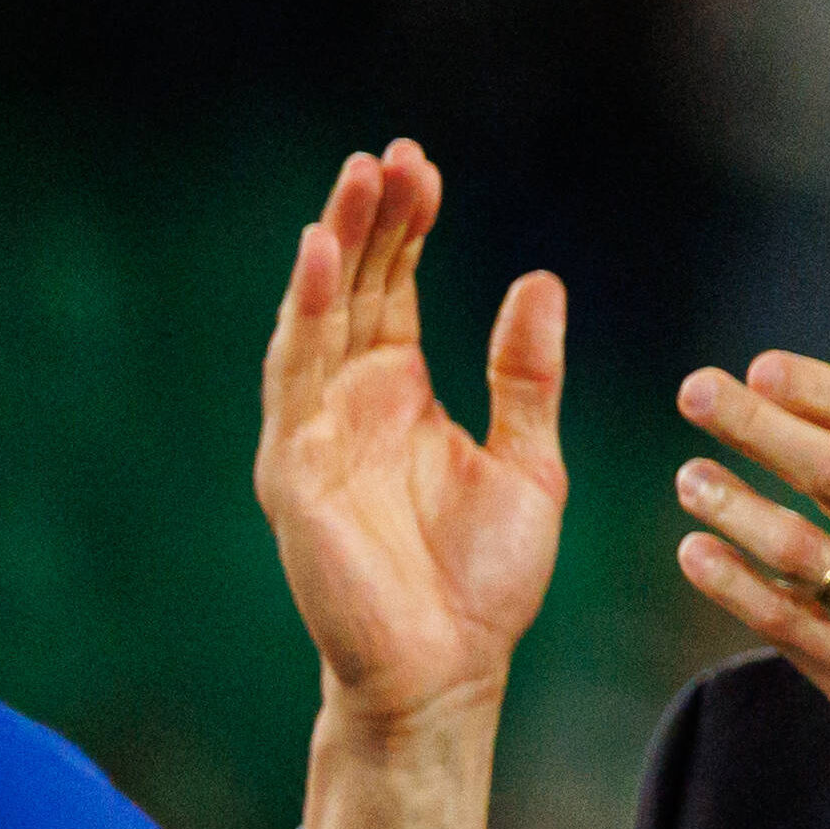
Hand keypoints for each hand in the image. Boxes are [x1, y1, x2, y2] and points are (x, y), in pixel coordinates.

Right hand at [251, 145, 559, 828]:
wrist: (445, 673)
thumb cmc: (483, 583)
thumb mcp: (529, 462)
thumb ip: (526, 376)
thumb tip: (535, 281)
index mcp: (400, 397)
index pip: (396, 290)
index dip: (406, 228)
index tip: (420, 166)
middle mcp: (348, 405)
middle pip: (353, 290)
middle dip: (368, 221)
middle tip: (386, 155)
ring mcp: (314, 436)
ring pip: (317, 322)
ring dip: (333, 252)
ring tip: (353, 186)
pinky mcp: (296, 473)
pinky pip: (294, 381)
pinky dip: (306, 318)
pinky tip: (323, 262)